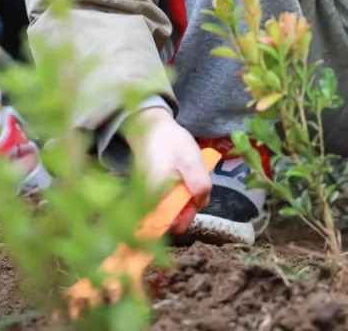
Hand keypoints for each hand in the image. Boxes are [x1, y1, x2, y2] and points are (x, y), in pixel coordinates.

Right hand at [125, 107, 211, 232]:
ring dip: (183, 201)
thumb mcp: (192, 162)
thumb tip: (201, 204)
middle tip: (197, 194)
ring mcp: (147, 194)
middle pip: (168, 217)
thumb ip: (199, 185)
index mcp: (155, 195)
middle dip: (185, 209)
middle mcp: (146, 198)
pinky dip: (177, 193)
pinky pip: (164, 199)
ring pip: (168, 207)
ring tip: (192, 184)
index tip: (193, 208)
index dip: (181, 221)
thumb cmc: (171, 142)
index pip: (165, 223)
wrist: (151, 125)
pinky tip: (184, 181)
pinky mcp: (150, 188)